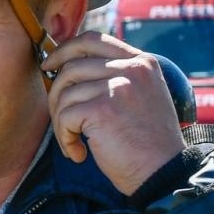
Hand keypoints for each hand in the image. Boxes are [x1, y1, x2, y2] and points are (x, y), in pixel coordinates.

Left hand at [45, 32, 185, 195]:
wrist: (163, 173)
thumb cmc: (147, 143)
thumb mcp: (141, 98)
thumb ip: (115, 78)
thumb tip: (67, 66)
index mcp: (142, 63)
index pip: (93, 39)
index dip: (64, 49)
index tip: (49, 65)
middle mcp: (132, 69)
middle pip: (72, 66)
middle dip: (56, 93)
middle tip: (58, 116)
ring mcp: (118, 87)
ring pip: (65, 94)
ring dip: (62, 123)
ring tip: (74, 142)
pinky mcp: (103, 109)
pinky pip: (64, 117)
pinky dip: (65, 138)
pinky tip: (79, 153)